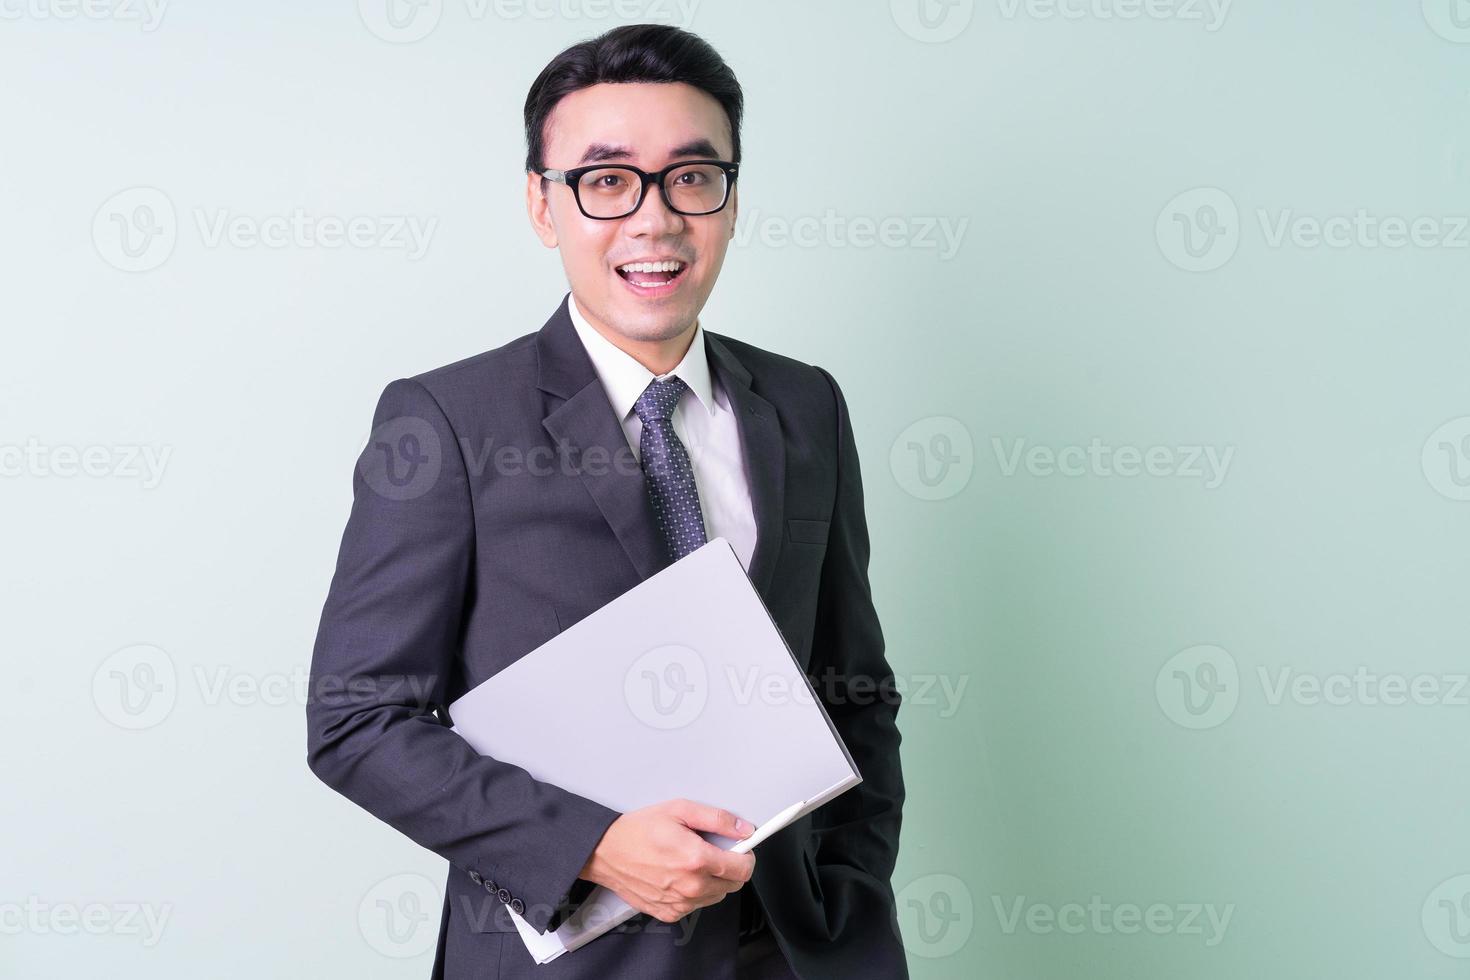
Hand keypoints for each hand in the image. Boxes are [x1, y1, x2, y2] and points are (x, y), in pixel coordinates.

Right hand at [578, 798, 755, 923]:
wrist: (605, 852)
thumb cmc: (638, 830)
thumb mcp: (680, 810)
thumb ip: (717, 819)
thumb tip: (743, 829)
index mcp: (696, 859)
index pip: (742, 869)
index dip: (747, 856)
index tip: (743, 849)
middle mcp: (690, 886)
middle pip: (733, 885)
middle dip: (731, 867)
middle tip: (715, 851)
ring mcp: (680, 903)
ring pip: (716, 896)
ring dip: (714, 880)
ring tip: (693, 861)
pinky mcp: (669, 913)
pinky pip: (697, 905)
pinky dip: (696, 892)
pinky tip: (681, 875)